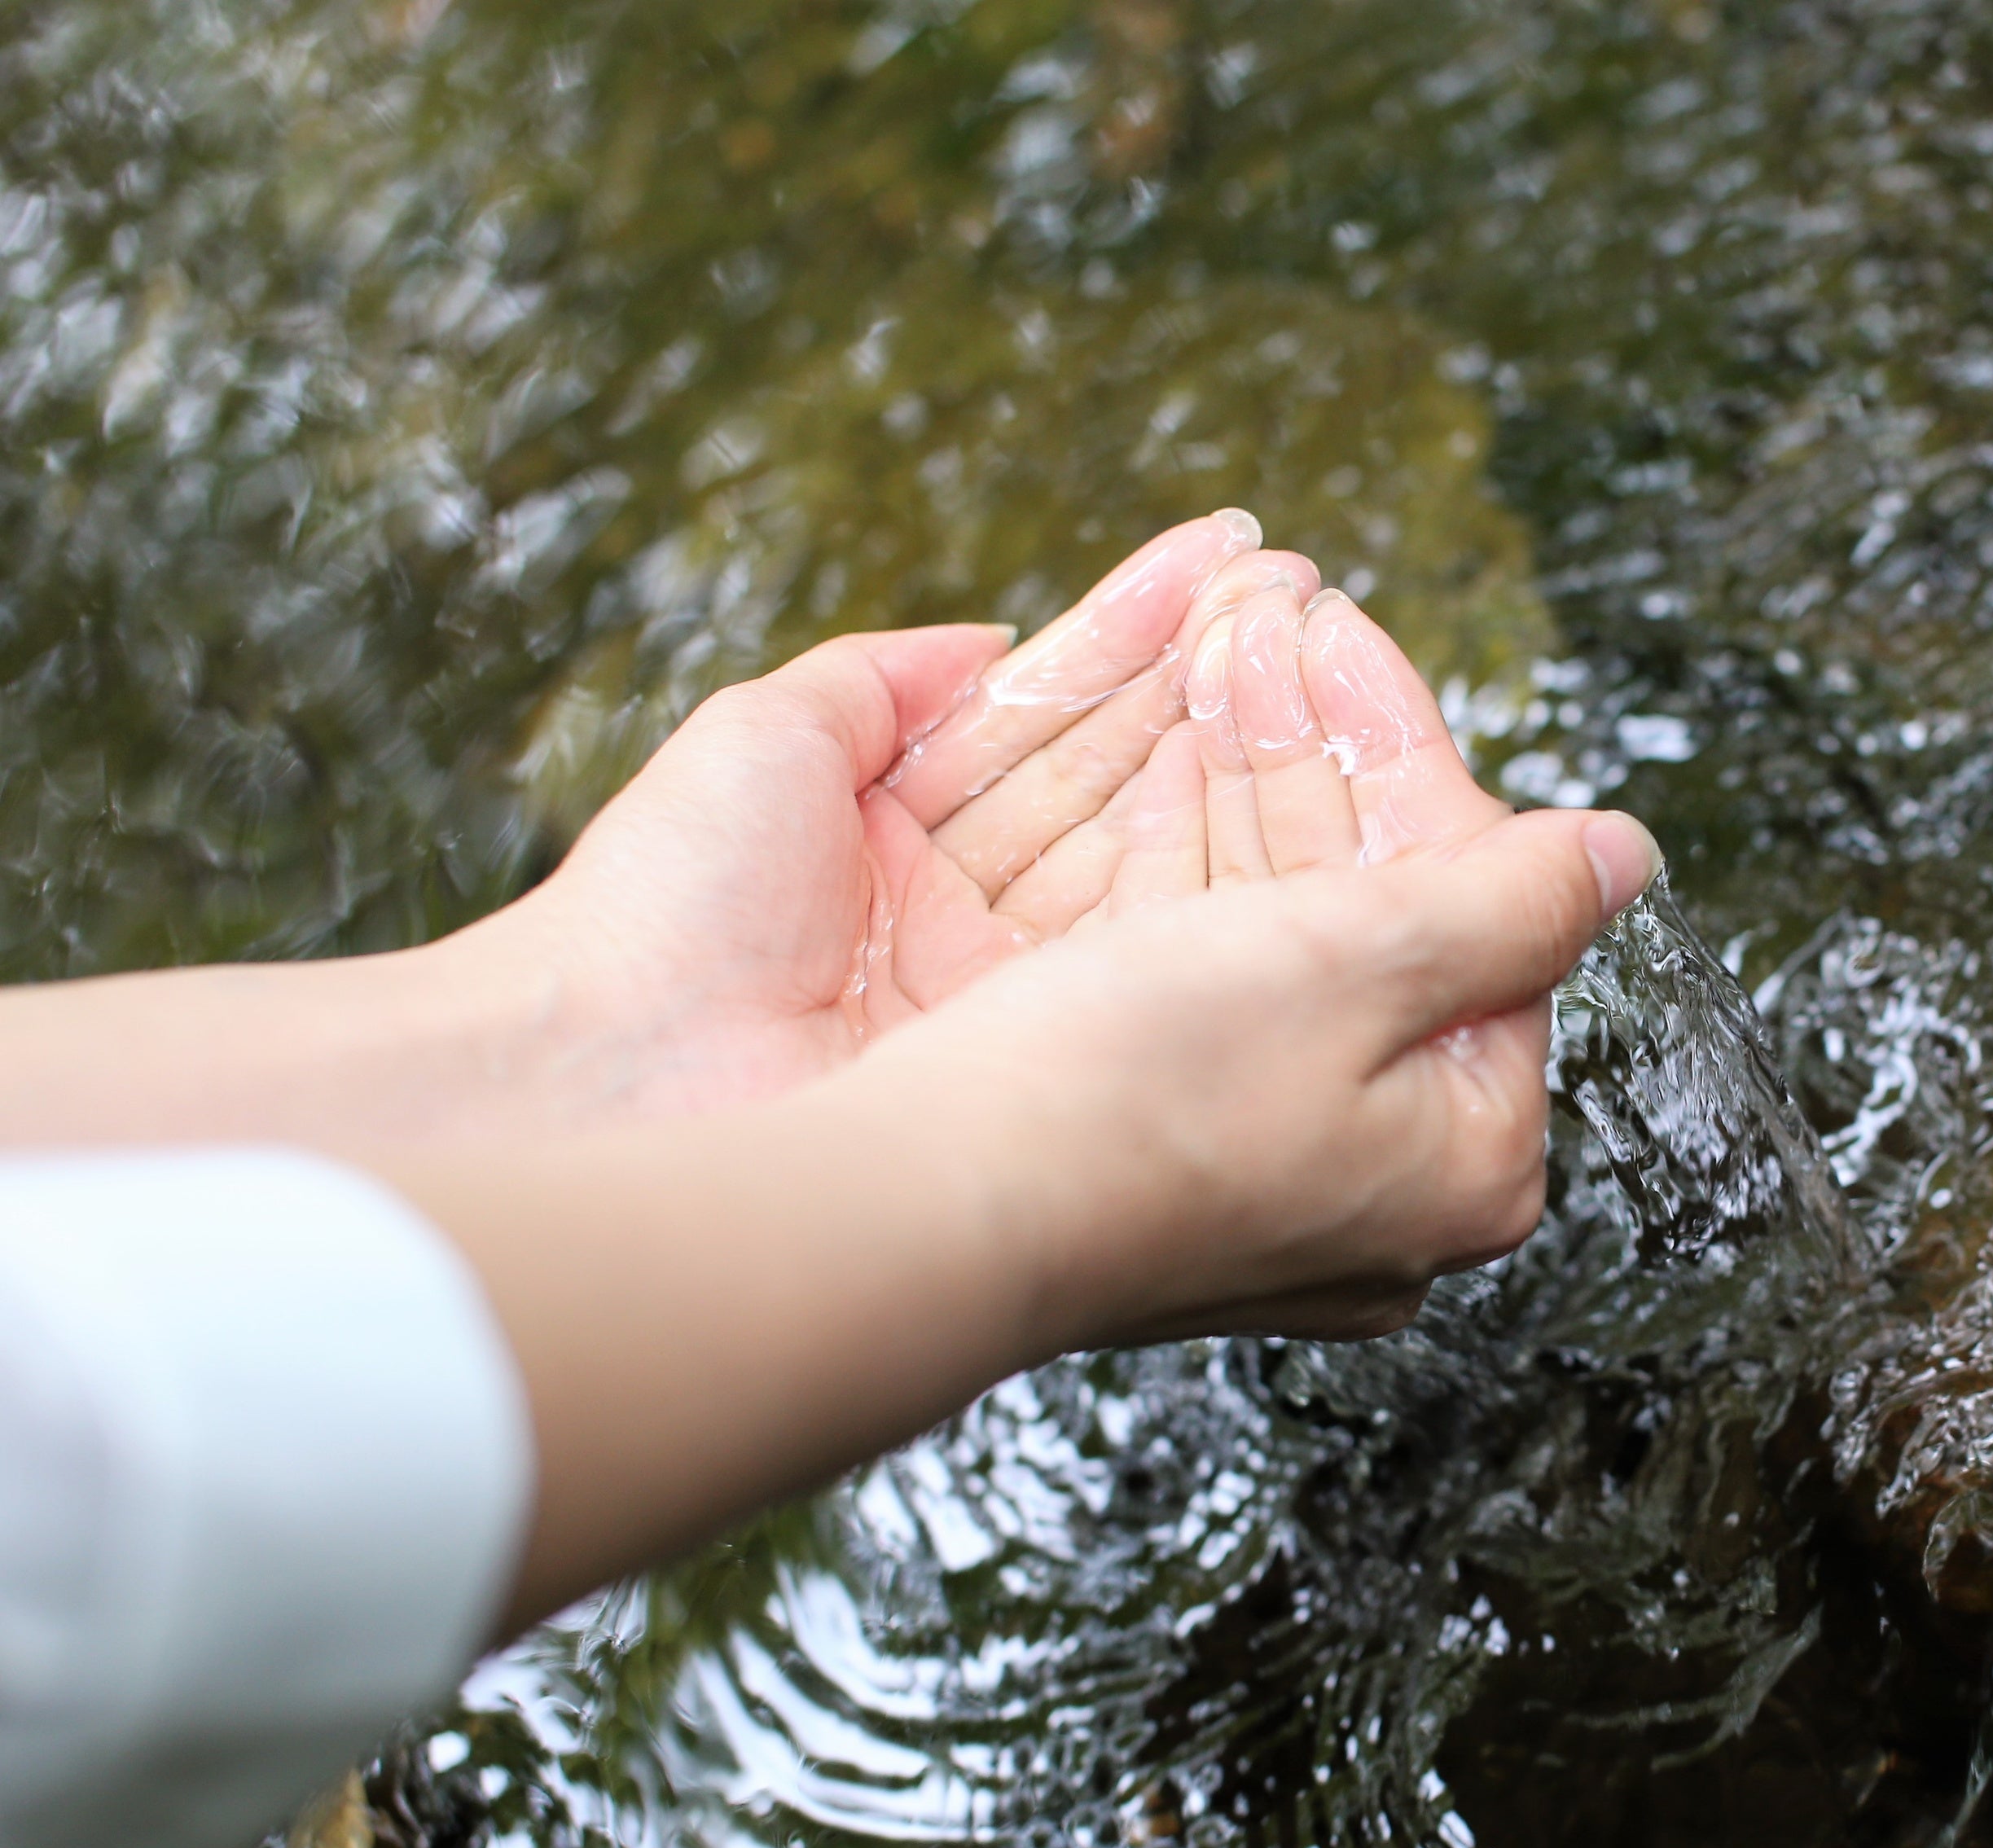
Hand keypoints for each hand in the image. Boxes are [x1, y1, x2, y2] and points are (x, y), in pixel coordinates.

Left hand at [459, 510, 1329, 1115]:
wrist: (621, 1074)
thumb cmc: (656, 913)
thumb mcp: (767, 737)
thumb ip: (883, 679)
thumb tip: (988, 642)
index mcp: (894, 847)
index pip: (1042, 724)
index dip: (1132, 641)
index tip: (1220, 570)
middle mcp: (967, 919)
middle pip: (1112, 778)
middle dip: (1208, 683)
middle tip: (1302, 597)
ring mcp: (1013, 987)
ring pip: (1147, 842)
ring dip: (1230, 742)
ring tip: (1312, 641)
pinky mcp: (1046, 1043)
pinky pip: (1149, 926)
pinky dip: (1217, 840)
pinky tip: (1282, 756)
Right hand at [926, 582, 1532, 1332]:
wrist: (925, 1215)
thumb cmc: (1138, 1102)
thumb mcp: (1361, 960)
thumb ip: (1513, 900)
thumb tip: (1627, 858)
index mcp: (1473, 1158)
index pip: (1483, 909)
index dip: (1402, 755)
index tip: (1341, 641)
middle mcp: (1393, 1193)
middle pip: (1391, 930)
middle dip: (1320, 763)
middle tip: (1269, 632)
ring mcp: (1282, 1189)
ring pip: (1296, 953)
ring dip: (1253, 798)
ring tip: (1216, 663)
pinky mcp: (1181, 1171)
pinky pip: (1219, 1003)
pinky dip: (1196, 890)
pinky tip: (1166, 780)